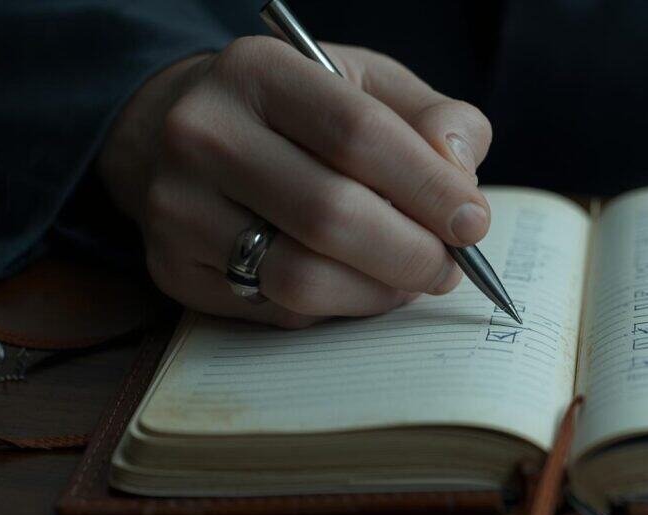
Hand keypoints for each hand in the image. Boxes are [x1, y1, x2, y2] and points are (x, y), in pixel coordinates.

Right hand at [97, 37, 491, 327]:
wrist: (179, 134)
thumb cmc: (296, 113)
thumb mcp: (365, 86)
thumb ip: (430, 117)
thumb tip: (462, 177)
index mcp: (258, 72)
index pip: (360, 135)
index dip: (430, 187)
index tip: (473, 222)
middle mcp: (203, 134)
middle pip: (332, 215)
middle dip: (412, 253)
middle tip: (449, 266)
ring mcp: (177, 207)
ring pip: (302, 278)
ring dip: (378, 292)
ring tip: (409, 279)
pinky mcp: (174, 269)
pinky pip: (278, 310)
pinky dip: (337, 307)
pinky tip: (357, 284)